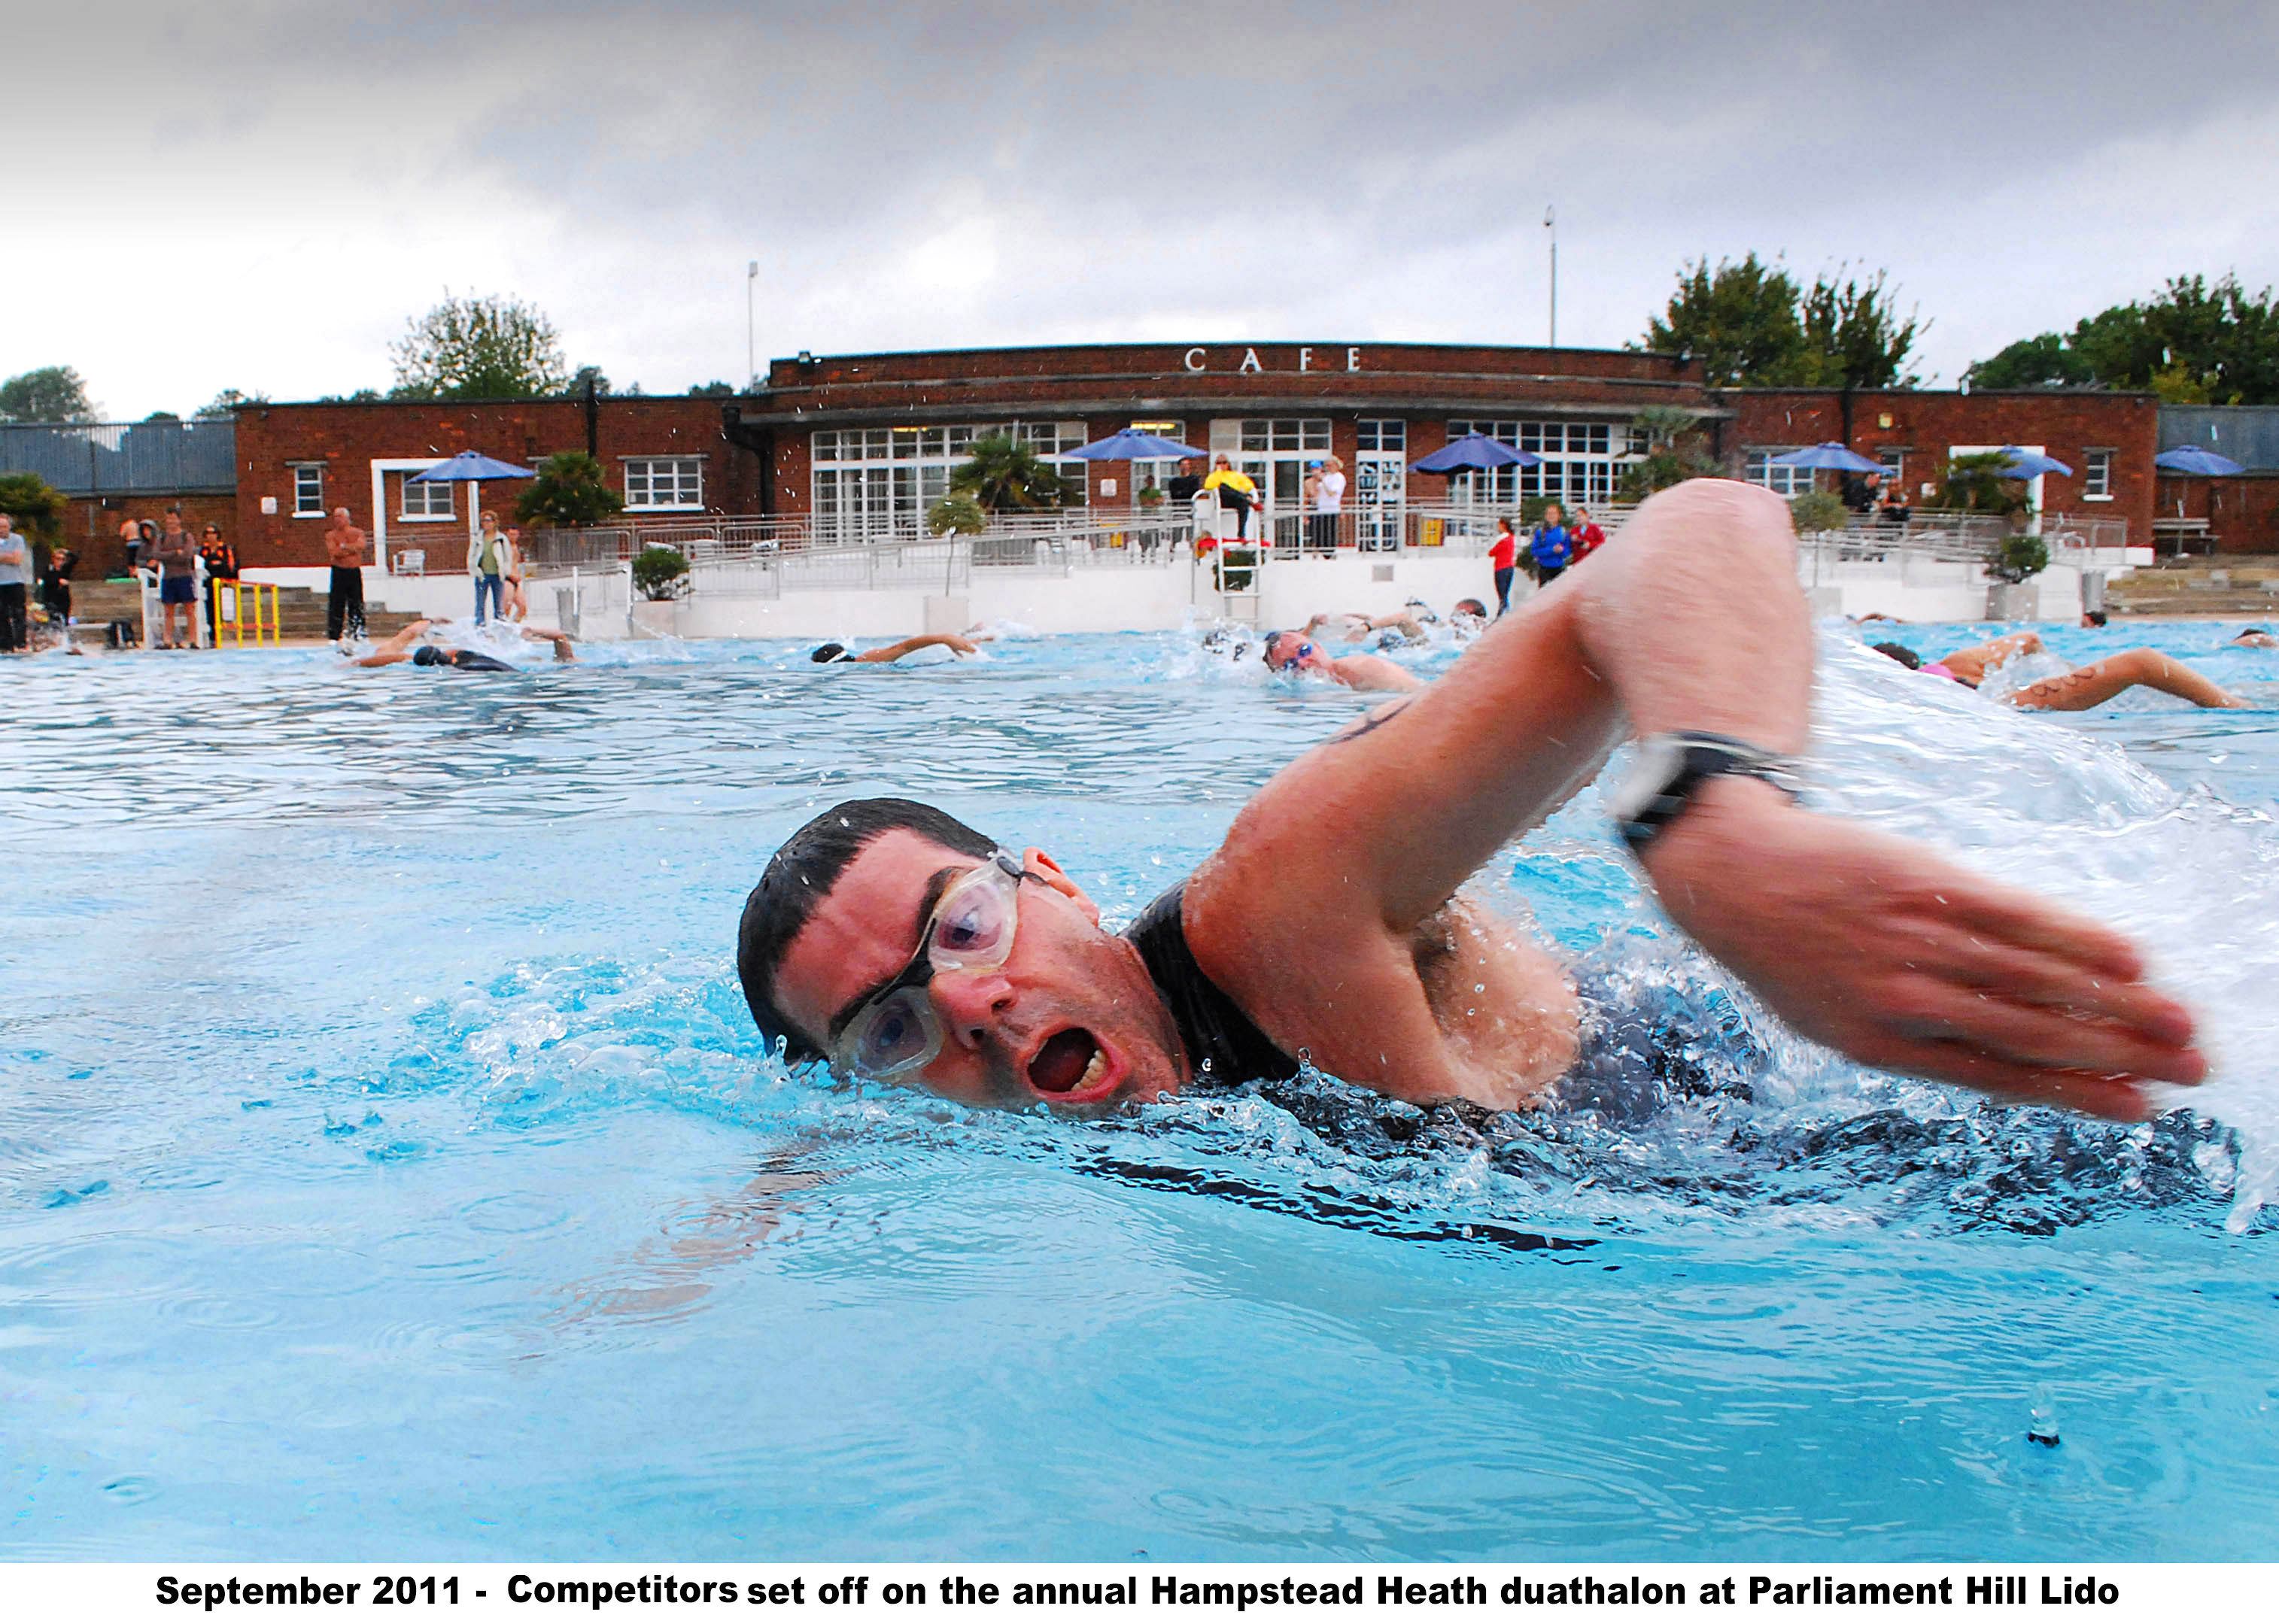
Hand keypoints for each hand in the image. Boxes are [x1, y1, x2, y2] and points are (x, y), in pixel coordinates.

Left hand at [1641, 779, 2203, 1118]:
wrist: (1734, 874)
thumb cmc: (1793, 957)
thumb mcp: (1833, 1021)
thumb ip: (1918, 1042)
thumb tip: (2006, 1066)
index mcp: (1881, 1045)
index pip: (2000, 1077)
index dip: (2078, 1094)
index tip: (2141, 1107)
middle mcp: (1904, 997)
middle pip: (2033, 1030)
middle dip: (2121, 1053)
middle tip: (2193, 1068)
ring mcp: (1917, 938)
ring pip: (2035, 978)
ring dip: (2117, 1003)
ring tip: (2180, 1022)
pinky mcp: (1925, 882)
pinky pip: (2015, 915)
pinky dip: (2075, 938)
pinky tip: (2127, 957)